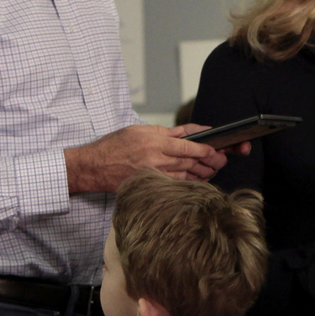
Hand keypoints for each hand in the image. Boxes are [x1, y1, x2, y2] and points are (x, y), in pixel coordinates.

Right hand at [64, 125, 227, 192]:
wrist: (93, 166)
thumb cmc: (113, 146)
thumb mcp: (137, 130)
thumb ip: (163, 132)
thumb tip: (184, 133)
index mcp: (154, 143)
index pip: (187, 147)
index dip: (204, 150)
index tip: (214, 150)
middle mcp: (156, 160)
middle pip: (189, 162)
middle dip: (208, 162)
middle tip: (221, 160)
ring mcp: (153, 174)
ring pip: (185, 175)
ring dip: (201, 173)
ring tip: (213, 170)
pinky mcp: (150, 185)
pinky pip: (174, 185)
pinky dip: (188, 183)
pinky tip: (197, 181)